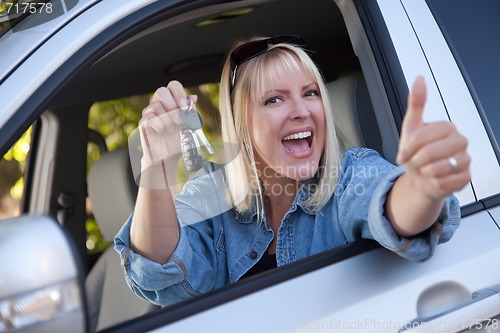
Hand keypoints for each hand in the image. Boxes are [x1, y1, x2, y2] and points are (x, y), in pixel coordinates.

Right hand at [139, 81, 196, 169]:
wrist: (169, 155)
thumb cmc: (178, 139)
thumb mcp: (189, 124)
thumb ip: (190, 111)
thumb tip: (193, 97)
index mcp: (172, 101)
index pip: (173, 86)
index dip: (179, 93)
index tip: (185, 106)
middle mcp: (159, 104)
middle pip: (161, 91)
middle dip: (172, 105)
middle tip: (179, 119)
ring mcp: (149, 112)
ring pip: (156, 105)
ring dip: (168, 119)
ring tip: (172, 129)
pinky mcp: (143, 123)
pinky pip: (150, 117)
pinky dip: (160, 125)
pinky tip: (163, 131)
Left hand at [396, 76, 470, 199]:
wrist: (420, 178)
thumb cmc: (416, 152)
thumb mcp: (411, 127)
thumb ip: (416, 103)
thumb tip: (420, 79)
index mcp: (447, 127)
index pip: (421, 137)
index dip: (408, 148)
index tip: (404, 153)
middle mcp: (460, 141)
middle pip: (430, 152)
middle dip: (416, 161)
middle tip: (416, 161)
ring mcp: (465, 160)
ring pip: (438, 168)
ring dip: (425, 172)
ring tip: (426, 169)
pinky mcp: (466, 177)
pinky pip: (445, 182)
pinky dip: (434, 183)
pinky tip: (435, 178)